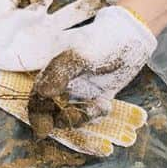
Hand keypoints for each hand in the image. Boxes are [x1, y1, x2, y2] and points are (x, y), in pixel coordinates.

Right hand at [30, 6, 156, 131]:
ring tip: (99, 106)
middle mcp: (62, 84)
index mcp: (51, 71)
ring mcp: (79, 91)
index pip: (36, 98)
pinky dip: (96, 114)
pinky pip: (90, 115)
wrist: (130, 37)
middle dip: (64, 119)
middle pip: (52, 112)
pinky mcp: (96, 97)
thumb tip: (42, 93)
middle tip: (79, 116)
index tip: (44, 130)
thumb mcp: (78, 55)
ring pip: (72, 116)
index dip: (37, 115)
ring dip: (83, 117)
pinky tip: (106, 104)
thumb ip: (58, 74)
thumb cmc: (101, 40)